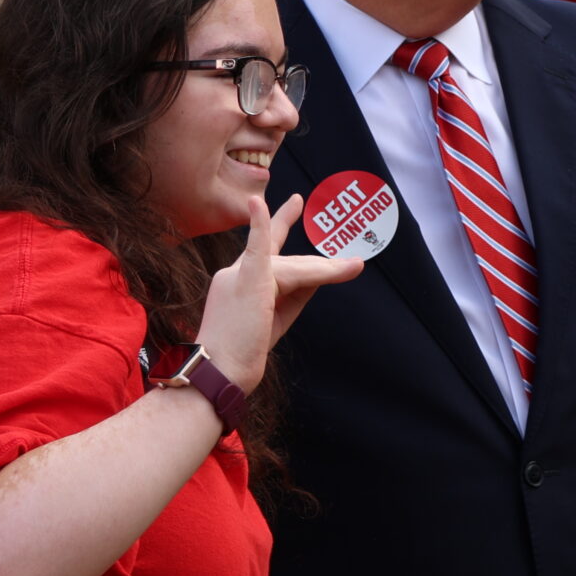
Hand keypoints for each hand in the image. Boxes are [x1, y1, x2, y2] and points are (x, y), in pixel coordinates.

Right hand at [195, 195, 360, 389]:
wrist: (222, 372)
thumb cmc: (244, 354)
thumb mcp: (277, 318)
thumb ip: (298, 292)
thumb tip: (323, 271)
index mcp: (238, 281)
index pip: (267, 251)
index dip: (280, 224)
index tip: (294, 204)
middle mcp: (235, 272)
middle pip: (289, 263)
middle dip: (321, 267)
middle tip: (351, 263)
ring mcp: (238, 274)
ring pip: (293, 268)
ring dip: (325, 270)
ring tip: (354, 265)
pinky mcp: (246, 280)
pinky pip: (259, 247)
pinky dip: (260, 224)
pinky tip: (258, 203)